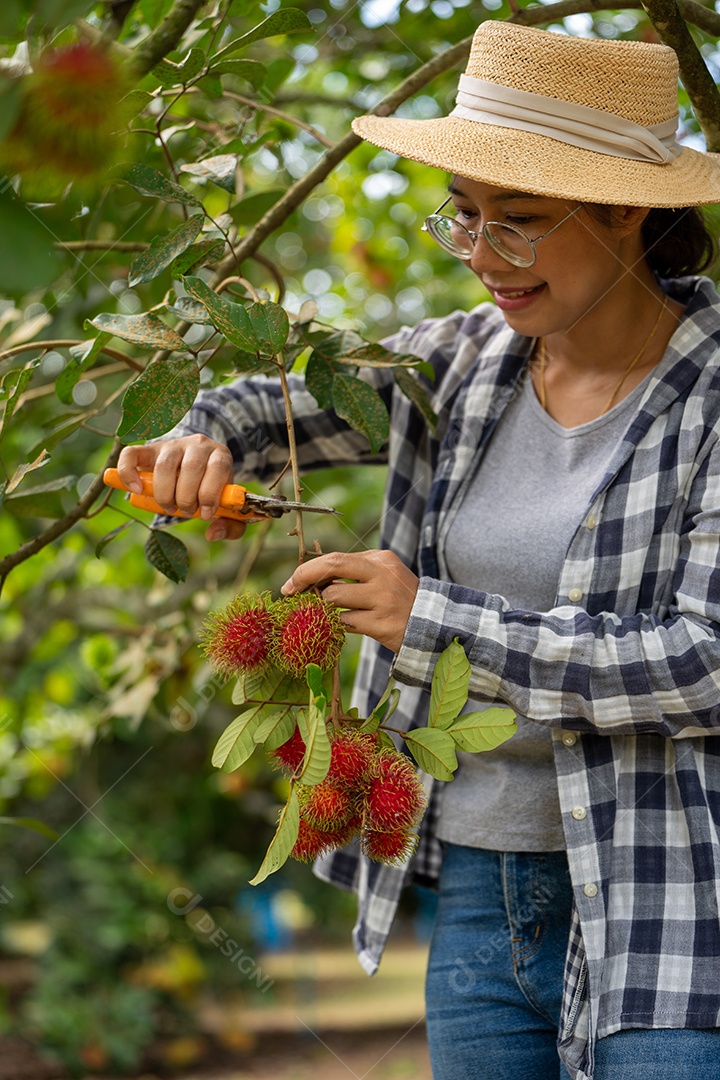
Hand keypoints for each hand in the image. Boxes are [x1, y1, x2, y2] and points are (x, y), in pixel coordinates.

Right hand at [116, 435, 245, 540]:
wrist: (198, 466)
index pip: (217, 467)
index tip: (205, 514)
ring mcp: (172, 445)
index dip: (210, 493)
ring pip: (164, 465)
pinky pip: (132, 454)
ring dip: (165, 494)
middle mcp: (197, 445)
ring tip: (170, 507)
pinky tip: (136, 490)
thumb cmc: (213, 490)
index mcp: (220, 455)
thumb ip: (231, 524)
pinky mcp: (150, 450)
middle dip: (187, 498)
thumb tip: (212, 534)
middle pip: (191, 468)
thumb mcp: (228, 505)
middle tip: (186, 511)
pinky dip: (129, 472)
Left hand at [281, 550, 418, 653]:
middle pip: (332, 566)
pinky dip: (336, 625)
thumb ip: (354, 574)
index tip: (292, 582)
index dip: (308, 569)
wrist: (434, 626)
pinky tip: (340, 627)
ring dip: (322, 607)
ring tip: (326, 614)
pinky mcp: (382, 624)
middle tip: (289, 591)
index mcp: (381, 559)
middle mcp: (382, 574)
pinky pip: (344, 622)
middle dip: (304, 576)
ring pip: (333, 598)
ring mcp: (383, 599)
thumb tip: (313, 579)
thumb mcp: (383, 577)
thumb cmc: (400, 601)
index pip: (336, 558)